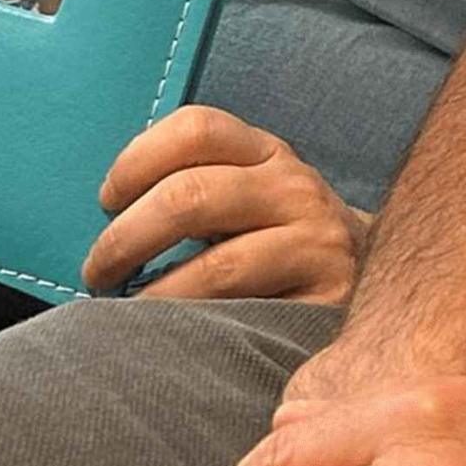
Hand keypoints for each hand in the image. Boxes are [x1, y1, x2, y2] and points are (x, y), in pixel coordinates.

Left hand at [87, 105, 372, 301]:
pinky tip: (176, 336)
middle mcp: (295, 187)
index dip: (136, 162)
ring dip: (154, 295)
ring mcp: (317, 242)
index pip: (196, 128)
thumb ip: (194, 189)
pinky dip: (196, 327)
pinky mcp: (329, 298)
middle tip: (98, 272)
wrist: (366, 280)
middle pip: (191, 196)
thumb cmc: (276, 242)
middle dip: (126, 238)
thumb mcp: (246, 196)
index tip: (107, 202)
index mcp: (265, 152)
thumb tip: (106, 216)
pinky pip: (247, 316)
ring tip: (128, 313)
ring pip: (216, 266)